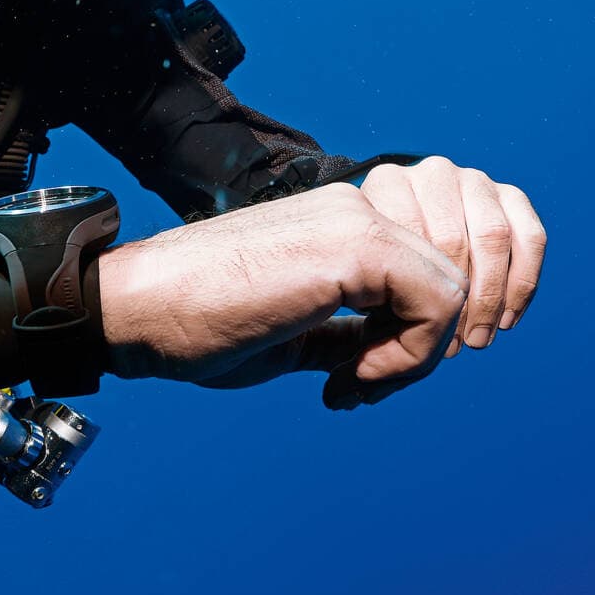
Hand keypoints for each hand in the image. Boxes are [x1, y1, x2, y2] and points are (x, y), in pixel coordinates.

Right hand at [98, 184, 467, 408]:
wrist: (140, 308)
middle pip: (451, 280)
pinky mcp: (358, 245)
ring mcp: (358, 219)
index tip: (360, 381)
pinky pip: (438, 304)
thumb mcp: (296, 331)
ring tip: (353, 384)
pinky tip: (350, 377)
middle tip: (361, 388)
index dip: (412, 338)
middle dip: (421, 350)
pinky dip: (409, 356)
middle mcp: (355, 207)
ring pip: (454, 290)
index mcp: (339, 220)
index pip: (426, 272)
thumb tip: (392, 359)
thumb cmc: (198, 322)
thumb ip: (349, 333)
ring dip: (414, 357)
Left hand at [359, 156, 545, 354]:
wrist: (388, 226)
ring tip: (478, 337)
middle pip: (455, 241)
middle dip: (458, 303)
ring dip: (491, 297)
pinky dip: (523, 282)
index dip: (421, 298)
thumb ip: (362, 294)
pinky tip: (507, 318)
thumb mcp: (354, 271)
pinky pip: (531, 236)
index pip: (414, 240)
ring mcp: (473, 180)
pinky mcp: (509, 195)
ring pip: (496, 237)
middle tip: (453, 344)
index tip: (422, 337)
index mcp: (388, 183)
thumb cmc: (368, 262)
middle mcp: (432, 174)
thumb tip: (368, 369)